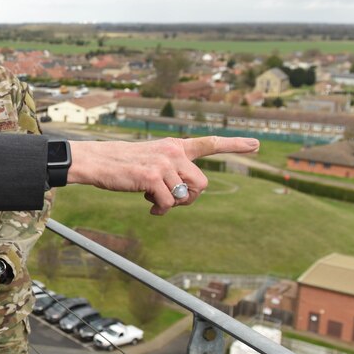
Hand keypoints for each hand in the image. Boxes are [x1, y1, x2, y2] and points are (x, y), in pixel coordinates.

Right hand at [67, 136, 258, 215]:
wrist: (97, 161)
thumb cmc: (123, 165)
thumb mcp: (151, 160)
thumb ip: (172, 169)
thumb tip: (186, 195)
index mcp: (174, 146)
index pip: (209, 144)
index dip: (234, 144)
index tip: (255, 144)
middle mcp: (173, 152)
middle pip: (201, 184)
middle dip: (189, 198)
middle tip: (171, 201)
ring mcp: (163, 163)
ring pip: (186, 196)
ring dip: (173, 205)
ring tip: (154, 201)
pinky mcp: (151, 177)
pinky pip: (168, 203)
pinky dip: (160, 210)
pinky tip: (149, 206)